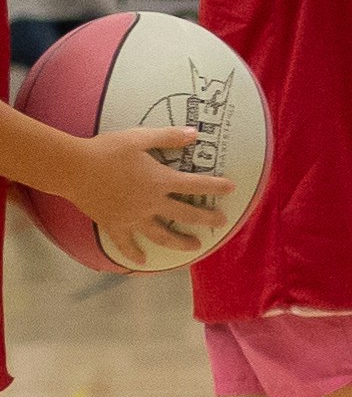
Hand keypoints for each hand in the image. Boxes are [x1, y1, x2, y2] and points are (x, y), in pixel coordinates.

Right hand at [78, 128, 229, 265]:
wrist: (74, 168)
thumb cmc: (108, 150)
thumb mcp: (140, 138)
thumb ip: (168, 137)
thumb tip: (195, 134)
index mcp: (160, 181)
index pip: (195, 185)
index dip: (215, 186)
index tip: (231, 189)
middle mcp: (151, 203)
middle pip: (184, 214)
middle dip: (206, 219)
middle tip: (222, 223)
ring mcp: (133, 217)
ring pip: (161, 234)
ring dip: (179, 242)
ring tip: (194, 247)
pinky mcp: (113, 225)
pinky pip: (126, 243)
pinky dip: (133, 253)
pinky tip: (141, 262)